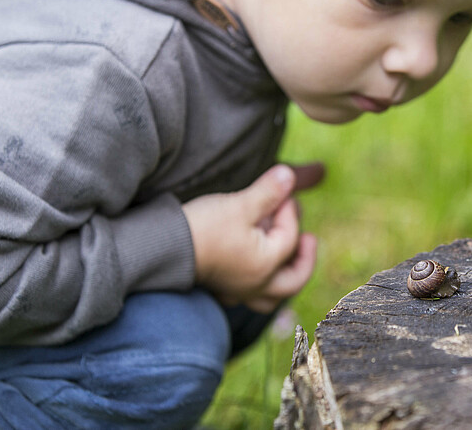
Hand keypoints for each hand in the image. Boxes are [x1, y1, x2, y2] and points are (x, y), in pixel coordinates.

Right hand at [182, 162, 324, 312]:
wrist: (162, 248)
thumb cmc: (204, 227)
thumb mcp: (240, 205)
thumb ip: (269, 192)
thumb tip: (289, 176)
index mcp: (266, 265)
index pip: (289, 236)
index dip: (289, 210)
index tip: (283, 191)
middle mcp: (255, 284)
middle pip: (292, 280)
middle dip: (304, 259)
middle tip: (308, 239)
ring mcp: (236, 290)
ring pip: (270, 296)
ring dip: (284, 279)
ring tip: (286, 262)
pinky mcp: (219, 288)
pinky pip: (246, 295)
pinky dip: (257, 285)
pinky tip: (253, 270)